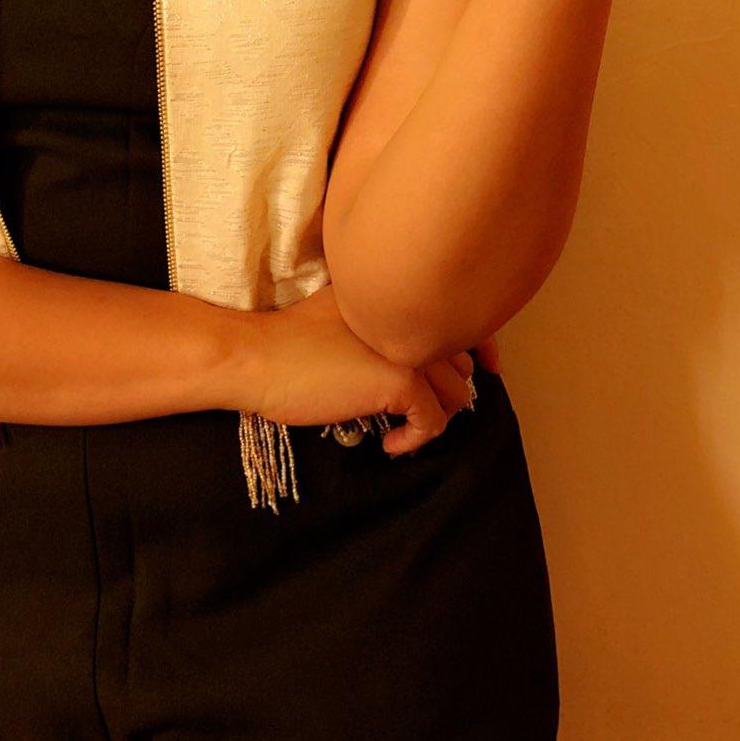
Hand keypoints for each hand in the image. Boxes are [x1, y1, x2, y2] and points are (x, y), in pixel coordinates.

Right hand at [244, 281, 480, 455]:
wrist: (258, 357)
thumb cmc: (287, 341)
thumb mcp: (343, 315)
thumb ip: (380, 323)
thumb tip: (412, 355)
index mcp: (397, 296)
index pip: (460, 319)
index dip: (479, 350)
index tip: (481, 373)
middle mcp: (411, 314)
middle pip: (461, 362)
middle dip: (447, 391)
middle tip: (419, 411)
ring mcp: (409, 346)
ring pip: (456, 394)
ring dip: (433, 416)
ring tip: (402, 426)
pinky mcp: (401, 381)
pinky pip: (434, 422)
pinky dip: (416, 439)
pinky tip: (391, 444)